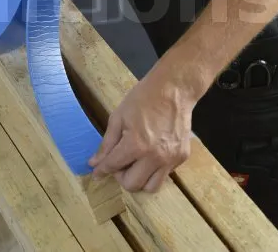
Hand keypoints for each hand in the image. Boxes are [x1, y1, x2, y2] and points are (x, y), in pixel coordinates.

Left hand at [88, 63, 195, 192]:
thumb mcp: (118, 118)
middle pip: (132, 185)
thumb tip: (95, 163)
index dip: (101, 170)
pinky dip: (154, 170)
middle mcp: (155, 157)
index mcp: (136, 144)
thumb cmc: (142, 99)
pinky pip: (164, 175)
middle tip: (119, 163)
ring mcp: (171, 159)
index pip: (113, 166)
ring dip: (139, 179)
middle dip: (121, 176)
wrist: (174, 90)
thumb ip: (107, 144)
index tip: (97, 173)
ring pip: (151, 187)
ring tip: (135, 163)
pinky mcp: (182, 157)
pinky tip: (150, 155)